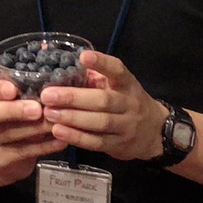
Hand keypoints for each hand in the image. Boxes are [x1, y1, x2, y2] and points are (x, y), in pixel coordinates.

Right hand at [0, 75, 62, 181]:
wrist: (0, 158)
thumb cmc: (14, 119)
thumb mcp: (14, 101)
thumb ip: (26, 79)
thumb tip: (47, 48)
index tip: (12, 89)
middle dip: (14, 110)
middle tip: (37, 109)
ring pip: (11, 134)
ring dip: (36, 128)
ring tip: (57, 121)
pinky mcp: (2, 161)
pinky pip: (25, 152)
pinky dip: (45, 146)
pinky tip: (61, 139)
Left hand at [36, 50, 164, 161]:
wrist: (153, 133)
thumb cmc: (128, 102)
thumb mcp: (119, 86)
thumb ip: (96, 78)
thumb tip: (64, 67)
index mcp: (128, 84)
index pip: (118, 71)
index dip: (102, 63)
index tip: (83, 57)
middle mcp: (129, 104)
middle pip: (103, 100)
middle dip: (74, 97)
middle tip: (48, 95)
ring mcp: (125, 126)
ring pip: (99, 122)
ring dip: (72, 118)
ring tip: (49, 113)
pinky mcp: (118, 145)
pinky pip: (96, 142)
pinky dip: (76, 137)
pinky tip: (58, 131)